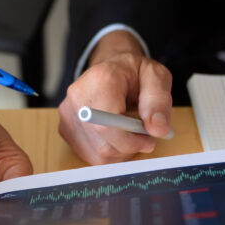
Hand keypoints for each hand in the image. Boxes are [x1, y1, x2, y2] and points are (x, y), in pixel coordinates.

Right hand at [58, 30, 171, 164]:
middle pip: (103, 145)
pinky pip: (90, 156)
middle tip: (142, 134)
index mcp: (99, 80)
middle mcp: (77, 98)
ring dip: (120, 152)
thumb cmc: (135, 74)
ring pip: (98, 155)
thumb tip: (157, 129)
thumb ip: (159, 102)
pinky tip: (115, 136)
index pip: (107, 126)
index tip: (148, 140)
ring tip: (128, 132)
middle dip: (129, 147)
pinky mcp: (65, 129)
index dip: (130, 141)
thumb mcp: (156, 77)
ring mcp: (67, 115)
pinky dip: (109, 153)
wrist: (112, 69)